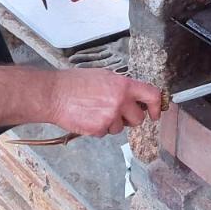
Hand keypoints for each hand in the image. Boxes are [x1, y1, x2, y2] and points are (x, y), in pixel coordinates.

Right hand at [48, 69, 163, 136]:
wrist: (54, 94)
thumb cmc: (75, 83)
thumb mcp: (104, 76)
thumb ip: (123, 87)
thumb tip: (136, 97)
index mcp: (124, 85)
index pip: (152, 96)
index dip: (157, 106)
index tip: (155, 113)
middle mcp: (120, 101)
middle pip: (139, 118)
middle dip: (130, 119)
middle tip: (118, 113)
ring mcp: (110, 116)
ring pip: (121, 128)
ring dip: (112, 123)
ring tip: (95, 111)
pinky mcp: (99, 129)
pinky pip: (105, 133)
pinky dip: (98, 128)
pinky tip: (87, 117)